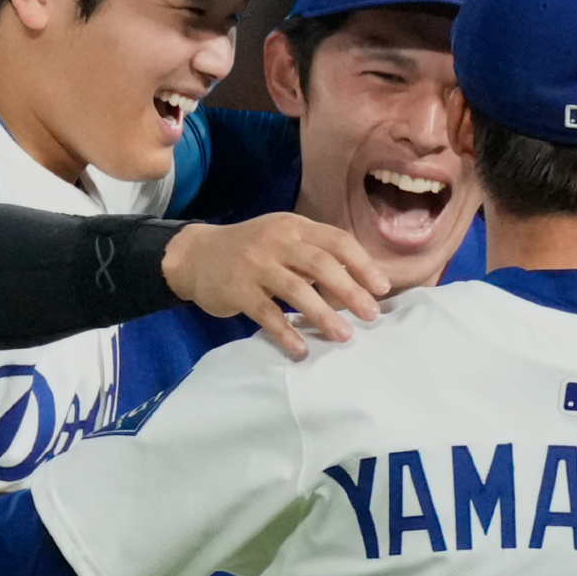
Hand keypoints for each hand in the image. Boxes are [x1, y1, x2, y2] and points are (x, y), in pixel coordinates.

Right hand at [161, 213, 389, 359]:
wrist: (194, 255)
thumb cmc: (251, 251)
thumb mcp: (283, 239)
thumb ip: (316, 254)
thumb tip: (361, 281)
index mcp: (295, 226)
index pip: (337, 240)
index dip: (362, 264)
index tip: (382, 287)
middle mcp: (276, 241)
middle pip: (321, 264)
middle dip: (350, 290)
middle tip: (371, 314)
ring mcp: (254, 265)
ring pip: (296, 290)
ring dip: (324, 315)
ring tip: (344, 335)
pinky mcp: (236, 290)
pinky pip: (266, 314)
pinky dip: (286, 333)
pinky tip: (301, 349)